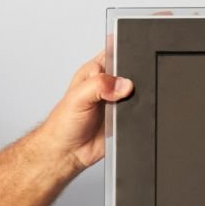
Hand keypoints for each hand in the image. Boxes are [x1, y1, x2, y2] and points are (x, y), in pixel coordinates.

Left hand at [36, 46, 134, 171]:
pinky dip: (139, 114)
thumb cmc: (64, 123)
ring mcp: (118, 100)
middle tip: (122, 92)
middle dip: (133, 79)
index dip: (124, 55)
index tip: (125, 68)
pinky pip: (140, 112)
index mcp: (95, 72)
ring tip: (119, 108)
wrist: (69, 151)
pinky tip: (126, 117)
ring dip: (135, 99)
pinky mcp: (126, 116)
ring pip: (138, 92)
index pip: (115, 54)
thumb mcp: (77, 98)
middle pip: (131, 72)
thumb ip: (98, 86)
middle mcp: (108, 84)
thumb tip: (122, 84)